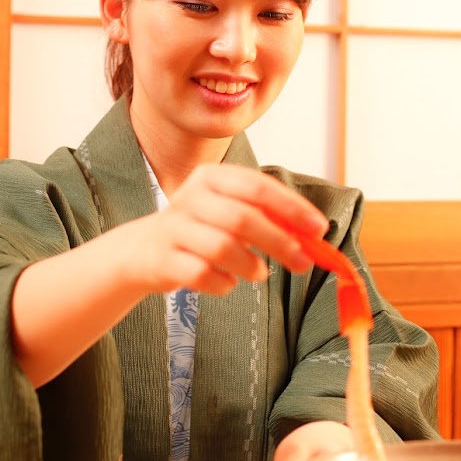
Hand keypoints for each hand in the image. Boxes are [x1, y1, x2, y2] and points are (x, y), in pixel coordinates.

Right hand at [126, 163, 328, 295]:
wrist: (142, 250)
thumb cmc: (199, 231)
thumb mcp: (229, 212)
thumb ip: (267, 217)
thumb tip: (312, 235)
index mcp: (212, 177)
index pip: (258, 187)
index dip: (292, 209)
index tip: (318, 230)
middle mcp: (191, 197)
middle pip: (243, 218)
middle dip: (280, 243)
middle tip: (304, 263)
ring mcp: (173, 228)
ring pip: (222, 247)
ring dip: (250, 266)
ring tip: (259, 273)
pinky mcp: (162, 258)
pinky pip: (201, 274)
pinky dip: (222, 283)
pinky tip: (226, 283)